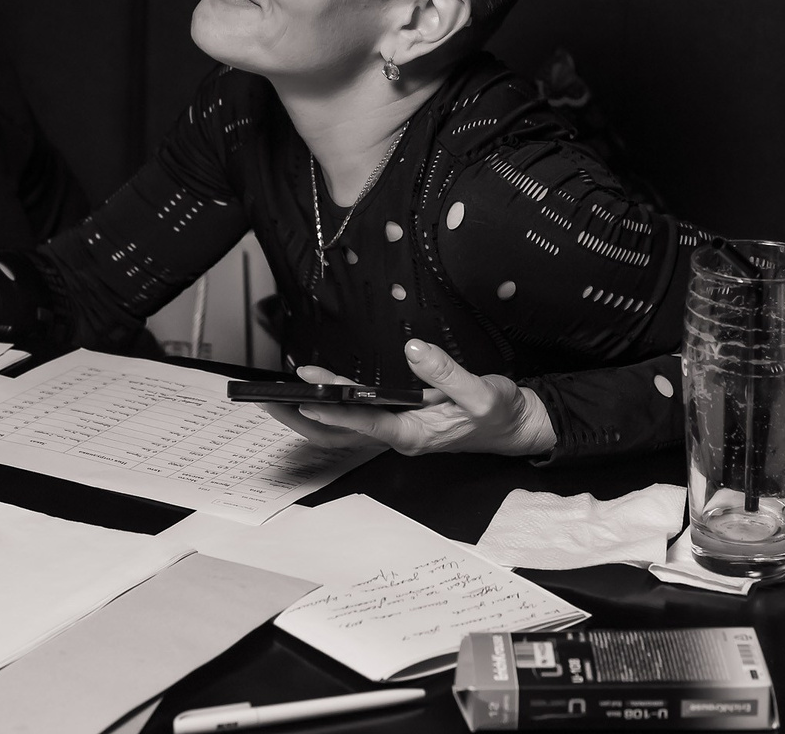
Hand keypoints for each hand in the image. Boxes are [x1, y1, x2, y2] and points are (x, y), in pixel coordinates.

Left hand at [263, 339, 557, 456]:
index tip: (308, 394)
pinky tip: (318, 388)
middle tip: (270, 398)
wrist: (514, 426)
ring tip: (279, 393)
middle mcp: (400, 436)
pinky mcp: (399, 420)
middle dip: (305, 416)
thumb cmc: (498, 413)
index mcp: (416, 434)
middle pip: (343, 431)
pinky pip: (357, 416)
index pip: (367, 421)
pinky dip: (334, 404)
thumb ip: (447, 373)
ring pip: (345, 427)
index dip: (336, 409)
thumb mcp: (482, 392)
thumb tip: (414, 349)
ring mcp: (397, 430)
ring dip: (312, 412)